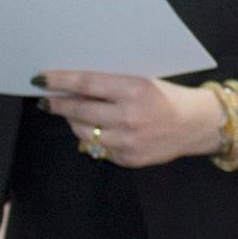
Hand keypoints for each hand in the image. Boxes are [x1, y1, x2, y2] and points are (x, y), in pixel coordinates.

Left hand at [36, 71, 220, 167]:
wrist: (197, 124)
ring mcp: (128, 140)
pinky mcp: (129, 159)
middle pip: (79, 110)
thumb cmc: (167, 96)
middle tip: (46, 100)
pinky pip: (99, 148)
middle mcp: (129, 116)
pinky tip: (97, 129)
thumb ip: (112, 84)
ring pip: (84, 132)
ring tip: (72, 114)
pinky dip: (94, 137)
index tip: (40, 79)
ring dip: (73, 122)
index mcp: (134, 89)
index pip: (86, 83)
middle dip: (58, 104)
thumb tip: (74, 85)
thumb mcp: (143, 80)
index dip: (60, 81)